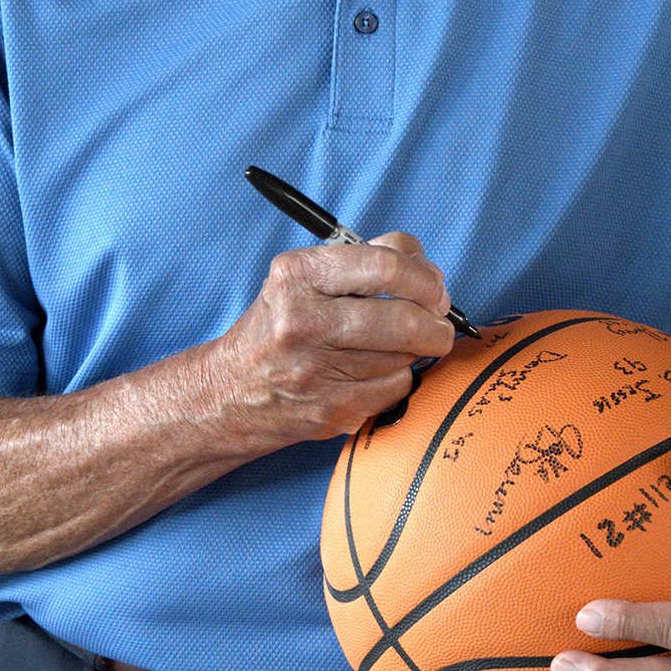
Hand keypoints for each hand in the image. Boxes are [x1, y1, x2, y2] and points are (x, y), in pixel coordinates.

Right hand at [211, 231, 455, 447]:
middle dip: (436, 323)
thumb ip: (367, 259)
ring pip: (404, 356)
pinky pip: (396, 388)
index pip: (384, 267)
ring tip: (396, 345)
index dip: (424, 277)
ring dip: (415, 350)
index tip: (436, 287)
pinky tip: (375, 371)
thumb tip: (429, 271)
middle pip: (404, 319)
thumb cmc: (281, 325)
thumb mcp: (305, 277)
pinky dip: (398, 378)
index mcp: (297, 276)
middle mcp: (302, 322)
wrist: (230, 393)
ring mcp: (316, 372)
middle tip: (439, 322)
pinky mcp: (332, 411)